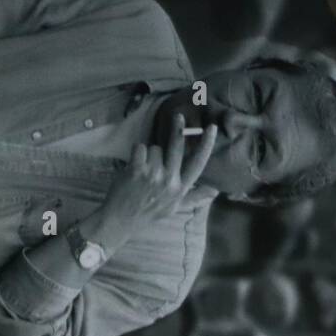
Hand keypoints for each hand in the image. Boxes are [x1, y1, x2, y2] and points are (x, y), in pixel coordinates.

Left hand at [93, 116, 217, 245]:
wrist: (121, 219)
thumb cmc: (148, 212)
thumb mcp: (174, 208)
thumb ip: (194, 198)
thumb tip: (214, 192)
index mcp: (180, 188)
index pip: (198, 163)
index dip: (206, 144)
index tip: (211, 128)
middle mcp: (169, 180)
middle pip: (177, 146)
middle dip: (178, 128)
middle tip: (178, 116)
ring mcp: (153, 175)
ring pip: (155, 148)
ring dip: (148, 155)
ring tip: (143, 170)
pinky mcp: (136, 170)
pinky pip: (140, 148)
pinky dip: (136, 154)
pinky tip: (133, 166)